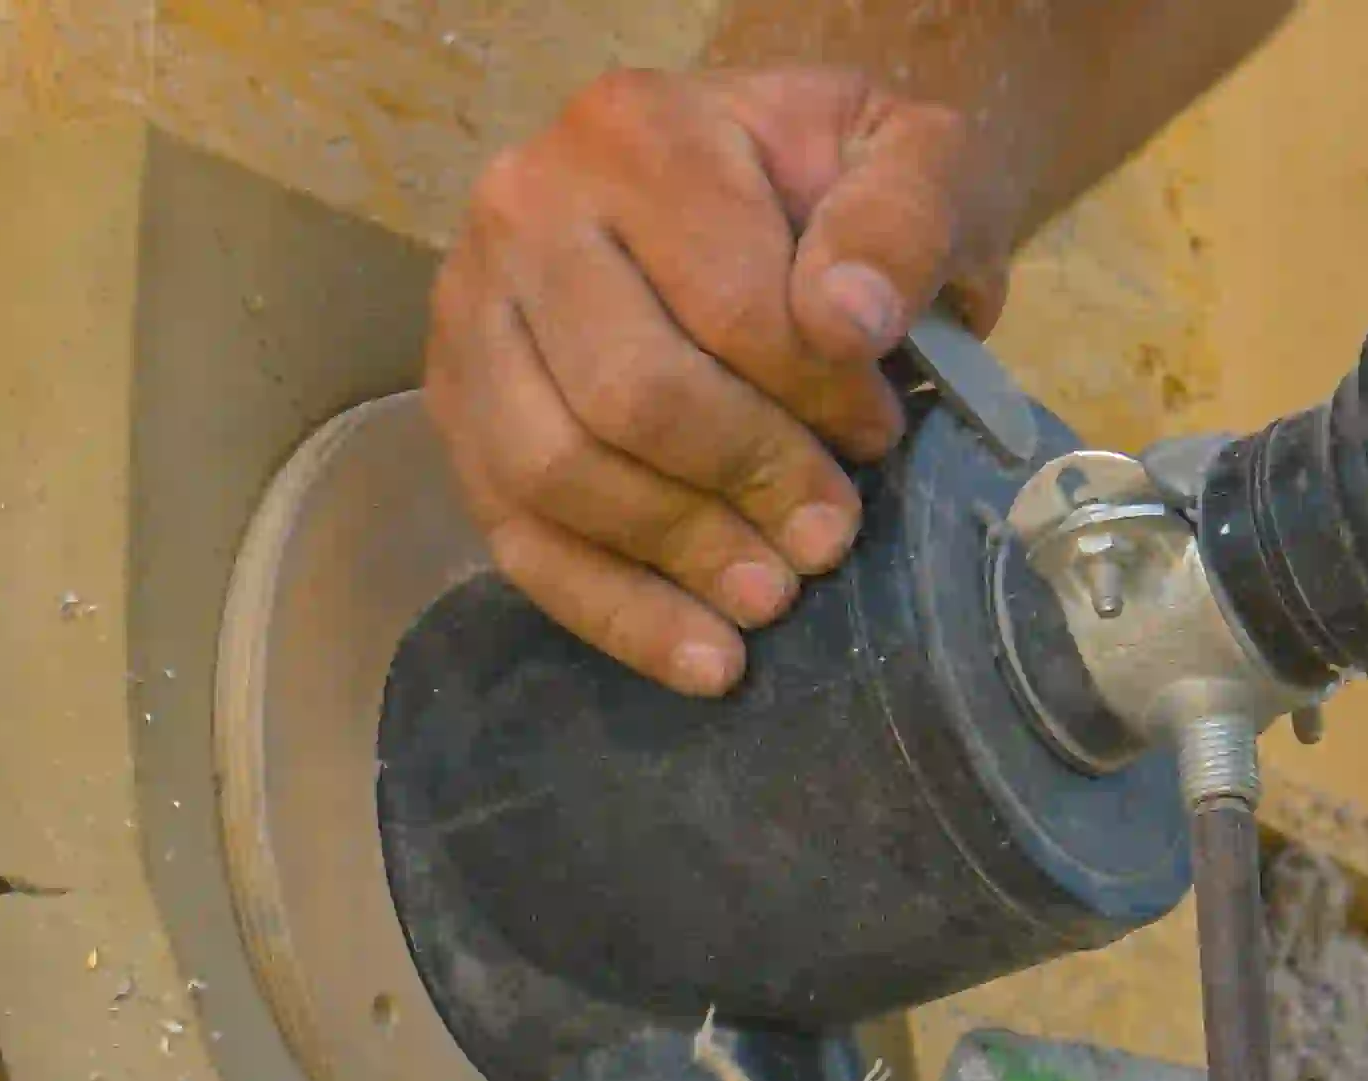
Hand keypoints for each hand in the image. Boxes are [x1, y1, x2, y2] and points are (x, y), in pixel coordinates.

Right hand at [427, 68, 1012, 694]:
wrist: (770, 183)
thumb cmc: (842, 188)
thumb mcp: (912, 158)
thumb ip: (899, 216)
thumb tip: (849, 318)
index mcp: (636, 131)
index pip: (721, 302)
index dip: (811, 393)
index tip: (879, 436)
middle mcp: (525, 209)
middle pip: (627, 394)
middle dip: (744, 482)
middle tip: (830, 538)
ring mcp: (470, 313)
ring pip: (553, 472)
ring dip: (676, 555)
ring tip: (774, 599)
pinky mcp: (456, 409)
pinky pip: (516, 537)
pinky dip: (616, 614)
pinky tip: (707, 663)